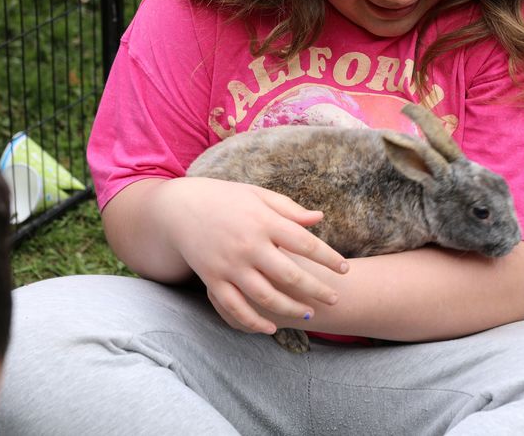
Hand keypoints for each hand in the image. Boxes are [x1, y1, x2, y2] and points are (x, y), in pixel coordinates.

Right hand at [157, 177, 348, 334]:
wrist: (179, 208)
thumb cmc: (225, 198)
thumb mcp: (258, 196)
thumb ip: (289, 209)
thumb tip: (320, 218)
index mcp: (263, 221)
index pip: (304, 243)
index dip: (328, 258)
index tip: (345, 270)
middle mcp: (248, 245)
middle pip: (290, 274)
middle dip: (316, 289)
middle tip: (334, 299)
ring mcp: (228, 265)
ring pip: (265, 297)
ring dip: (290, 309)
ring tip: (309, 313)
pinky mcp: (211, 279)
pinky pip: (235, 308)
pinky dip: (254, 322)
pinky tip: (272, 328)